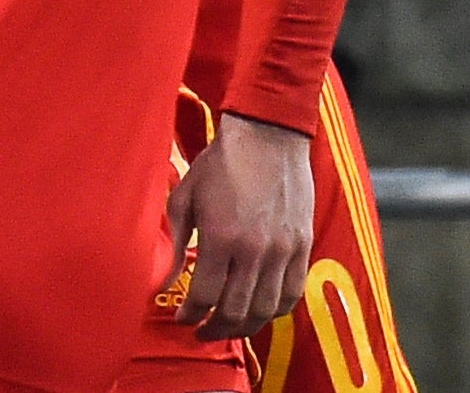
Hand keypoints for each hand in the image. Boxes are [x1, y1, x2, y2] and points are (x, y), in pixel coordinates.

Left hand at [162, 114, 313, 339]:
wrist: (267, 137)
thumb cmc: (219, 163)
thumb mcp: (185, 196)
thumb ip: (176, 240)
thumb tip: (166, 277)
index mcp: (221, 237)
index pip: (204, 294)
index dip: (190, 314)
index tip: (182, 318)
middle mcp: (255, 250)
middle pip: (236, 310)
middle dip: (215, 328)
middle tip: (202, 331)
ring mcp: (283, 251)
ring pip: (266, 309)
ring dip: (245, 325)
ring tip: (228, 326)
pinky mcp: (303, 247)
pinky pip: (292, 293)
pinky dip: (275, 310)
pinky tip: (259, 310)